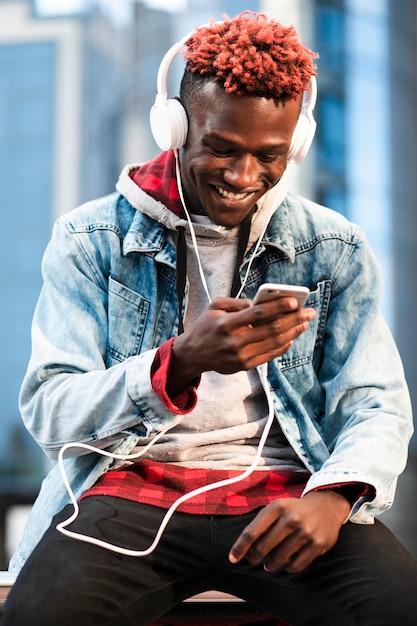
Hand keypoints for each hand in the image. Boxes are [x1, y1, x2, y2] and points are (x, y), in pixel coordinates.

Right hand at [167, 295, 315, 394]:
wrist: (194, 354)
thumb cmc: (207, 326)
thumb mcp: (215, 307)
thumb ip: (236, 302)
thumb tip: (257, 304)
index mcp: (227, 323)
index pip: (258, 314)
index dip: (278, 307)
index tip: (294, 301)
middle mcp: (235, 341)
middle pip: (271, 329)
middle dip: (294, 319)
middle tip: (309, 312)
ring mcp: (241, 356)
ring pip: (274, 343)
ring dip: (294, 332)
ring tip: (305, 323)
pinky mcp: (245, 366)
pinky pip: (270, 356)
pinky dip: (283, 346)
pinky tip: (293, 337)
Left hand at [229, 490, 350, 572]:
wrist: (326, 505)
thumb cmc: (295, 509)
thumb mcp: (277, 507)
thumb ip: (261, 523)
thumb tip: (242, 546)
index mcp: (277, 507)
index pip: (252, 532)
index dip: (240, 547)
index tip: (232, 558)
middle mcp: (291, 518)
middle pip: (263, 547)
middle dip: (254, 557)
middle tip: (253, 559)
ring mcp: (305, 531)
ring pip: (279, 558)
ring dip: (270, 564)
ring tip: (268, 563)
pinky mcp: (318, 544)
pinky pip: (297, 565)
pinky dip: (288, 567)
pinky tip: (286, 563)